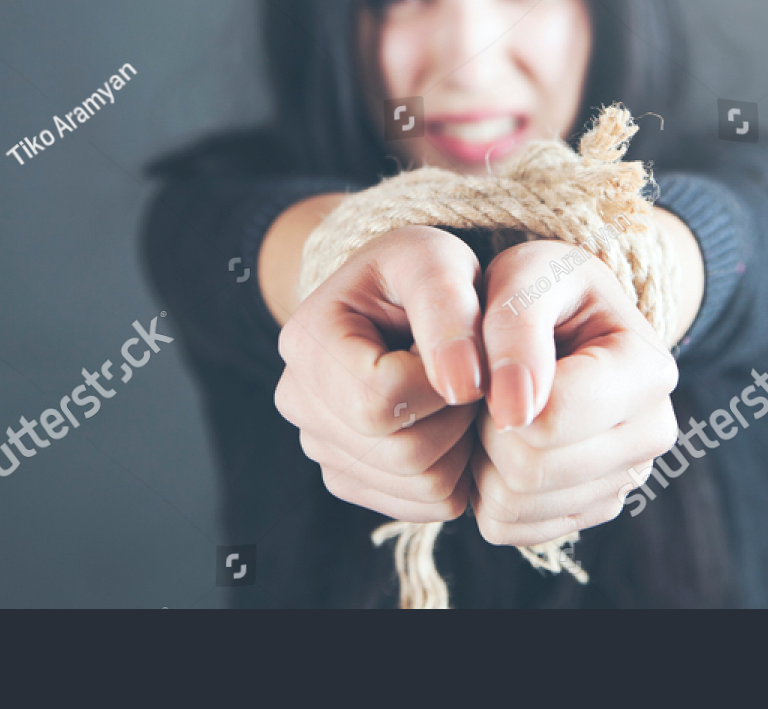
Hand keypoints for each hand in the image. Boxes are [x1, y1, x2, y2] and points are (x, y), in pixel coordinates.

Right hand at [274, 226, 486, 521]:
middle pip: (400, 452)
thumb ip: (449, 312)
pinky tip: (449, 421)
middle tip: (469, 372)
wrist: (399, 295)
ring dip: (461, 443)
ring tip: (456, 391)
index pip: (381, 398)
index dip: (442, 381)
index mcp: (305, 341)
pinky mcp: (350, 477)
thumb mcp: (435, 262)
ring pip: (418, 484)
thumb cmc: (417, 272)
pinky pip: (423, 505)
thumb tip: (462, 386)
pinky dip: (455, 470)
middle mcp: (299, 401)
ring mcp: (320, 446)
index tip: (463, 347)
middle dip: (456, 415)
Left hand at [468, 239, 680, 545]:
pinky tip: (500, 445)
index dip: (496, 396)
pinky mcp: (593, 508)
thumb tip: (515, 411)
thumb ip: (517, 327)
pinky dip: (487, 492)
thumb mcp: (525, 275)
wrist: (564, 314)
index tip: (490, 363)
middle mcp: (652, 432)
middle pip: (532, 469)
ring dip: (483, 460)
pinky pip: (512, 529)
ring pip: (517, 506)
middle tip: (488, 388)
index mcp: (648, 369)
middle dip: (488, 428)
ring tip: (494, 411)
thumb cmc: (542, 287)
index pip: (551, 419)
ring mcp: (626, 478)